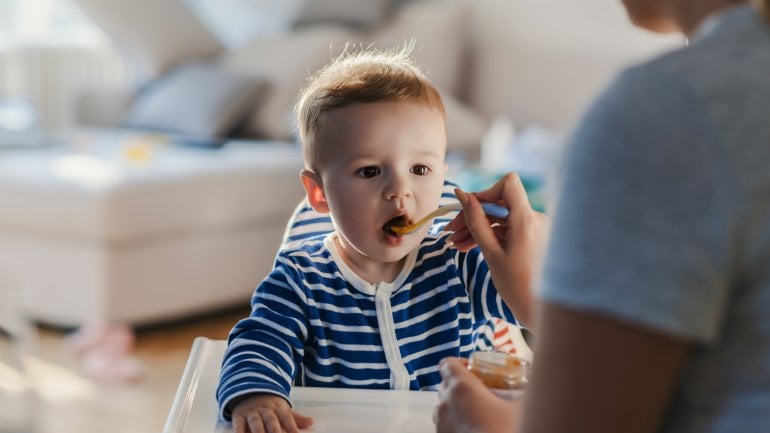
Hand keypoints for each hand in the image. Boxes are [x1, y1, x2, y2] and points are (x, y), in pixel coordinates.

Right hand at [231, 393, 313, 432]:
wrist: (251, 393)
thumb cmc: (270, 408)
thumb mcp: (283, 410)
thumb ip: (296, 419)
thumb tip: (312, 422)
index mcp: (278, 409)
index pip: (287, 418)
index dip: (292, 427)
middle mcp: (265, 411)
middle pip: (271, 421)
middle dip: (275, 431)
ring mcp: (252, 413)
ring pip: (256, 423)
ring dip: (258, 432)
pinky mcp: (240, 416)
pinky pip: (239, 424)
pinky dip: (238, 431)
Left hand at [434, 357, 519, 432]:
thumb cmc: (506, 430)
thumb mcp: (523, 407)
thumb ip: (527, 391)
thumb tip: (538, 383)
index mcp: (461, 387)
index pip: (447, 364)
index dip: (459, 364)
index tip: (473, 370)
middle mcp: (446, 403)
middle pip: (445, 384)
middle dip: (461, 385)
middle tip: (480, 392)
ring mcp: (441, 423)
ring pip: (443, 406)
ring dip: (456, 405)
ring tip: (477, 412)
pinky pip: (445, 425)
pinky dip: (455, 423)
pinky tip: (473, 428)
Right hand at [444, 173, 548, 326]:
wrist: (541, 311)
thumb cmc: (517, 286)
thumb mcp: (491, 253)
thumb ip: (476, 222)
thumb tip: (462, 195)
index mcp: (527, 220)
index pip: (509, 184)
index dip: (486, 192)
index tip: (468, 209)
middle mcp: (535, 219)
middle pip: (500, 203)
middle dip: (473, 215)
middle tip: (450, 231)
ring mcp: (535, 228)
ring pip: (500, 217)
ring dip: (477, 228)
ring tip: (455, 244)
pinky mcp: (533, 237)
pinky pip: (507, 228)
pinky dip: (489, 235)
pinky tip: (469, 247)